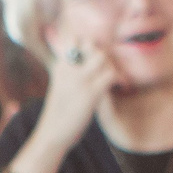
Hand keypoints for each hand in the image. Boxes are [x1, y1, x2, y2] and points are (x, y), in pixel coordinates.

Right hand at [25, 33, 115, 158]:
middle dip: (104, 56)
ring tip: (115, 80)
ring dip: (112, 67)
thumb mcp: (60, 87)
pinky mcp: (90, 93)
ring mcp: (79, 80)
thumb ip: (70, 74)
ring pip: (103, 57)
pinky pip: (111, 75)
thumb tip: (87, 67)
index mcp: (60, 66)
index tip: (95, 59)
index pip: (75, 39)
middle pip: (92, 45)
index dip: (88, 45)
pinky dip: (119, 79)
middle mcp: (68, 69)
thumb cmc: (58, 114)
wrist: (51, 134)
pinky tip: (120, 88)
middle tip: (108, 71)